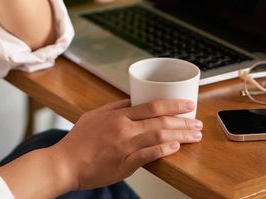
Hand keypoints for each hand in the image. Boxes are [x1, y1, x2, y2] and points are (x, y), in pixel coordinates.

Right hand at [51, 98, 202, 190]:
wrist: (66, 163)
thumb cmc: (79, 140)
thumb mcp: (96, 115)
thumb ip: (117, 107)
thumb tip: (135, 99)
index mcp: (118, 116)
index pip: (151, 106)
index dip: (173, 104)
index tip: (187, 103)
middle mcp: (124, 129)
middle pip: (160, 122)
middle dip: (183, 121)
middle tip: (198, 122)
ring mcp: (126, 148)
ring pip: (159, 138)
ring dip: (181, 136)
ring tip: (195, 135)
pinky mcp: (125, 165)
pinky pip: (149, 156)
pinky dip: (165, 151)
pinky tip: (176, 147)